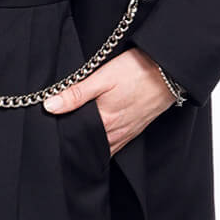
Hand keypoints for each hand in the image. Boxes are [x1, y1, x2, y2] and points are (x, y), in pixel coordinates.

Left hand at [42, 47, 177, 155]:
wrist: (169, 71)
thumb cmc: (137, 70)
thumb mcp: (103, 77)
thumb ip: (77, 93)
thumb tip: (50, 106)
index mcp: (105, 121)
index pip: (78, 139)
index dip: (64, 140)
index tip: (52, 137)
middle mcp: (117, 132)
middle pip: (90, 147)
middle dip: (76, 147)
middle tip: (60, 144)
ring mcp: (128, 132)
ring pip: (104, 148)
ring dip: (91, 148)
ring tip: (76, 145)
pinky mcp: (136, 129)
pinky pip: (117, 145)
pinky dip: (105, 146)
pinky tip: (98, 140)